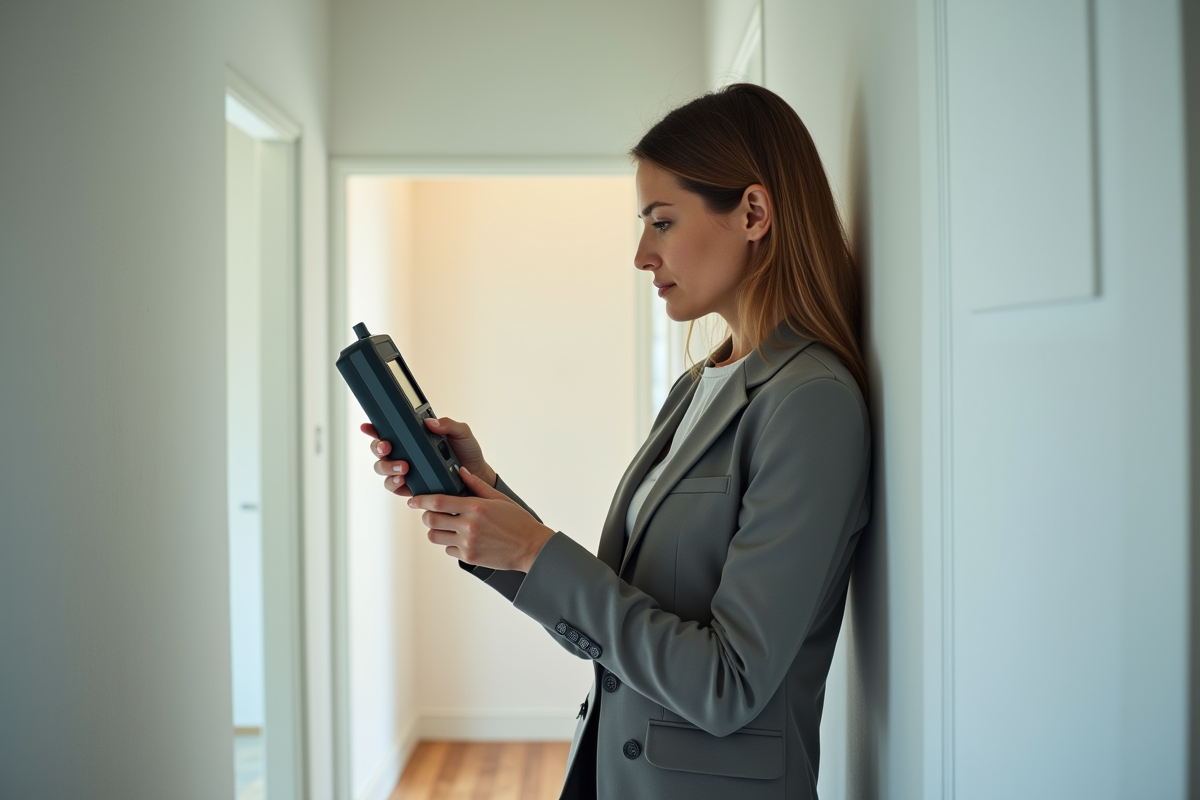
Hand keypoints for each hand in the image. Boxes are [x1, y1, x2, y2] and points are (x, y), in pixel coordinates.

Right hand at [361, 417, 496, 496]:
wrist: (477, 476)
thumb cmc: (467, 452)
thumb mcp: (461, 433)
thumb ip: (448, 425)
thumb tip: (431, 422)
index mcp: (414, 438)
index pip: (389, 431)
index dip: (374, 429)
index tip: (367, 426)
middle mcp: (406, 454)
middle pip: (380, 451)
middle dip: (378, 448)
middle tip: (387, 447)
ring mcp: (407, 472)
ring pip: (383, 470)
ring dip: (387, 468)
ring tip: (402, 468)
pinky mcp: (412, 488)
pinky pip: (395, 488)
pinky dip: (395, 484)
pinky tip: (402, 480)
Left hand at [408, 468, 555, 572]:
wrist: (531, 547)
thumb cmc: (518, 521)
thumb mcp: (499, 498)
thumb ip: (477, 485)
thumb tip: (461, 472)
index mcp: (475, 507)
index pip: (438, 502)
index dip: (421, 500)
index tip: (413, 500)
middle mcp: (469, 525)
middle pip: (431, 520)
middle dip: (425, 516)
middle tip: (430, 513)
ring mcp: (468, 543)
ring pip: (435, 536)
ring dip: (436, 530)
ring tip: (446, 526)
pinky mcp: (469, 557)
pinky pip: (448, 550)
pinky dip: (450, 544)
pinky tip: (462, 539)